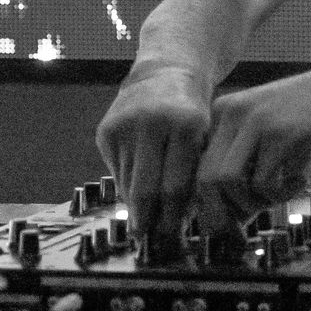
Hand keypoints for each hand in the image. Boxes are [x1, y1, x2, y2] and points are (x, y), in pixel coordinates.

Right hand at [95, 67, 210, 249]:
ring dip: (136, 207)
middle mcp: (152, 123)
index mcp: (185, 124)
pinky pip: (116, 171)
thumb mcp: (204, 135)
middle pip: (147, 188)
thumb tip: (181, 219)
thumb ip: (194, 171)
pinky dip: (126, 186)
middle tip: (153, 239)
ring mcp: (125, 125)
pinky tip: (135, 197)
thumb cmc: (193, 111)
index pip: (176, 185)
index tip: (172, 234)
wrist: (165, 71)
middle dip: (150, 219)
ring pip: (128, 183)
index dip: (173, 215)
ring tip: (145, 224)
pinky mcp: (106, 130)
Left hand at [194, 67, 310, 228]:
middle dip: (225, 211)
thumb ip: (242, 162)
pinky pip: (265, 183)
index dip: (209, 203)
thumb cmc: (305, 116)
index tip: (227, 222)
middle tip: (247, 223)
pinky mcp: (282, 134)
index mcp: (223, 111)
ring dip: (255, 203)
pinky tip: (302, 180)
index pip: (199, 167)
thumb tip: (223, 216)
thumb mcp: (265, 130)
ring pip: (231, 183)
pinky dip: (282, 194)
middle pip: (208, 179)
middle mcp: (232, 113)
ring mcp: (257, 122)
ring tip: (280, 195)